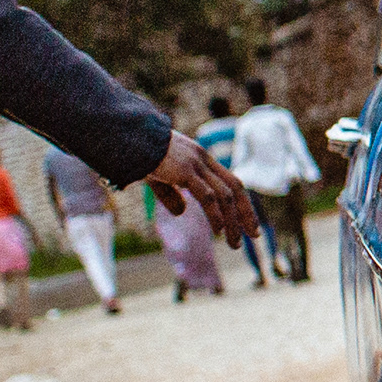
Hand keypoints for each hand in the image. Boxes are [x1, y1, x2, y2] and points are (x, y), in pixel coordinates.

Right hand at [145, 132, 259, 245]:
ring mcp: (196, 165)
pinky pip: (207, 196)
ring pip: (225, 196)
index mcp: (200, 158)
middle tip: (254, 235)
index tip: (247, 221)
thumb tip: (182, 212)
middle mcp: (203, 159)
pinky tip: (219, 230)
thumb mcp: (158, 178)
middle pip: (235, 187)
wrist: (127, 138)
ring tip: (235, 243)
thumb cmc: (139, 156)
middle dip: (246, 212)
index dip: (241, 201)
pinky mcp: (186, 171)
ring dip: (233, 221)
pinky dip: (216, 215)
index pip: (229, 181)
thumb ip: (170, 194)